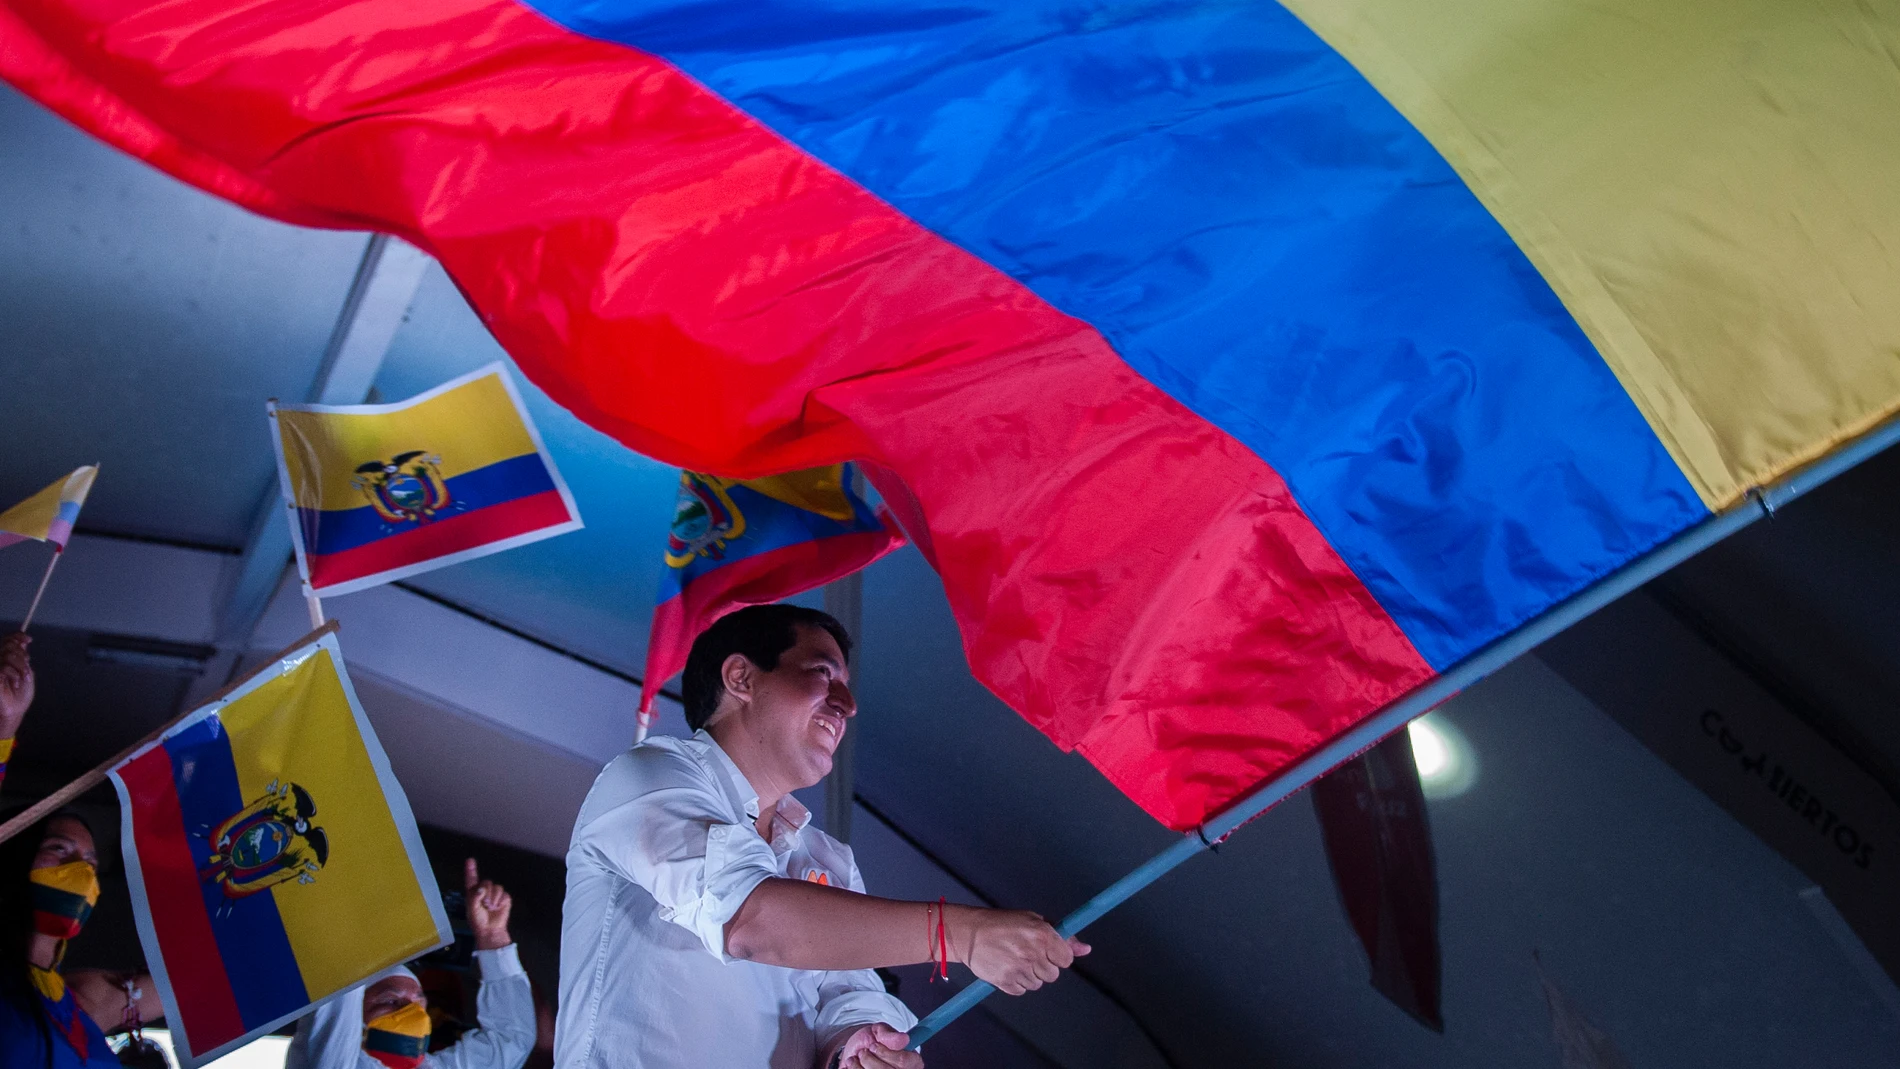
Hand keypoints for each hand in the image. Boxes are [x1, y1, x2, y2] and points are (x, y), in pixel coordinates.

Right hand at [0, 633, 32, 738]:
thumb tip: (24, 640)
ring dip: (20, 667)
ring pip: (7, 655)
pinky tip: (15, 684)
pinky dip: (13, 675)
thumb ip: (22, 656)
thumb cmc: (20, 694)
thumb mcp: (25, 671)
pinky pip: (3, 668)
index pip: (8, 640)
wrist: (15, 709)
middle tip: (26, 667)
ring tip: (23, 679)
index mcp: (6, 658)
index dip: (17, 636)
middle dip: (22, 655)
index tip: (28, 639)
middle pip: (9, 645)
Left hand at [464, 858, 512, 950]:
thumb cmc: (478, 921)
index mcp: (473, 893)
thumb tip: (482, 889)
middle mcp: (484, 891)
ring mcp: (495, 895)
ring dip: (494, 898)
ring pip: (497, 887)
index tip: (470, 860)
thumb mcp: (472, 909)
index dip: (471, 870)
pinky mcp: (504, 899)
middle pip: (487, 882)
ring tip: (491, 908)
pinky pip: (504, 894)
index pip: (472, 879)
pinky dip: (501, 901)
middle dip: (487, 891)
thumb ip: (475, 897)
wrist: (490, 930)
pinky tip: (498, 907)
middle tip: (485, 904)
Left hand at [834, 1023, 921, 1068]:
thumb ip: (890, 1036)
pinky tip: (854, 1065)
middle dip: (870, 1060)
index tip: (873, 1046)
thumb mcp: (879, 1032)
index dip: (885, 1053)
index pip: (903, 1061)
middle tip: (863, 1051)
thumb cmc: (870, 1042)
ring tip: (857, 1058)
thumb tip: (904, 1039)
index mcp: (912, 1060)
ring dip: (861, 1065)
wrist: (856, 1053)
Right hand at [953, 907, 1088, 995]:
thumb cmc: (1004, 923)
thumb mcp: (1034, 921)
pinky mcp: (1005, 982)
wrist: (969, 933)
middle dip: (1042, 966)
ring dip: (1029, 975)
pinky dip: (1015, 983)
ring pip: (1037, 984)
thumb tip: (1086, 950)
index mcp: (1043, 935)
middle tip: (1026, 954)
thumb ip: (1062, 937)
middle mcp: (1033, 953)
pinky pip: (1021, 990)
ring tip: (1013, 959)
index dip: (1057, 956)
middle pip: (1052, 975)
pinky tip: (1006, 968)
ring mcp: (1019, 969)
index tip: (1047, 951)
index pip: (1066, 959)